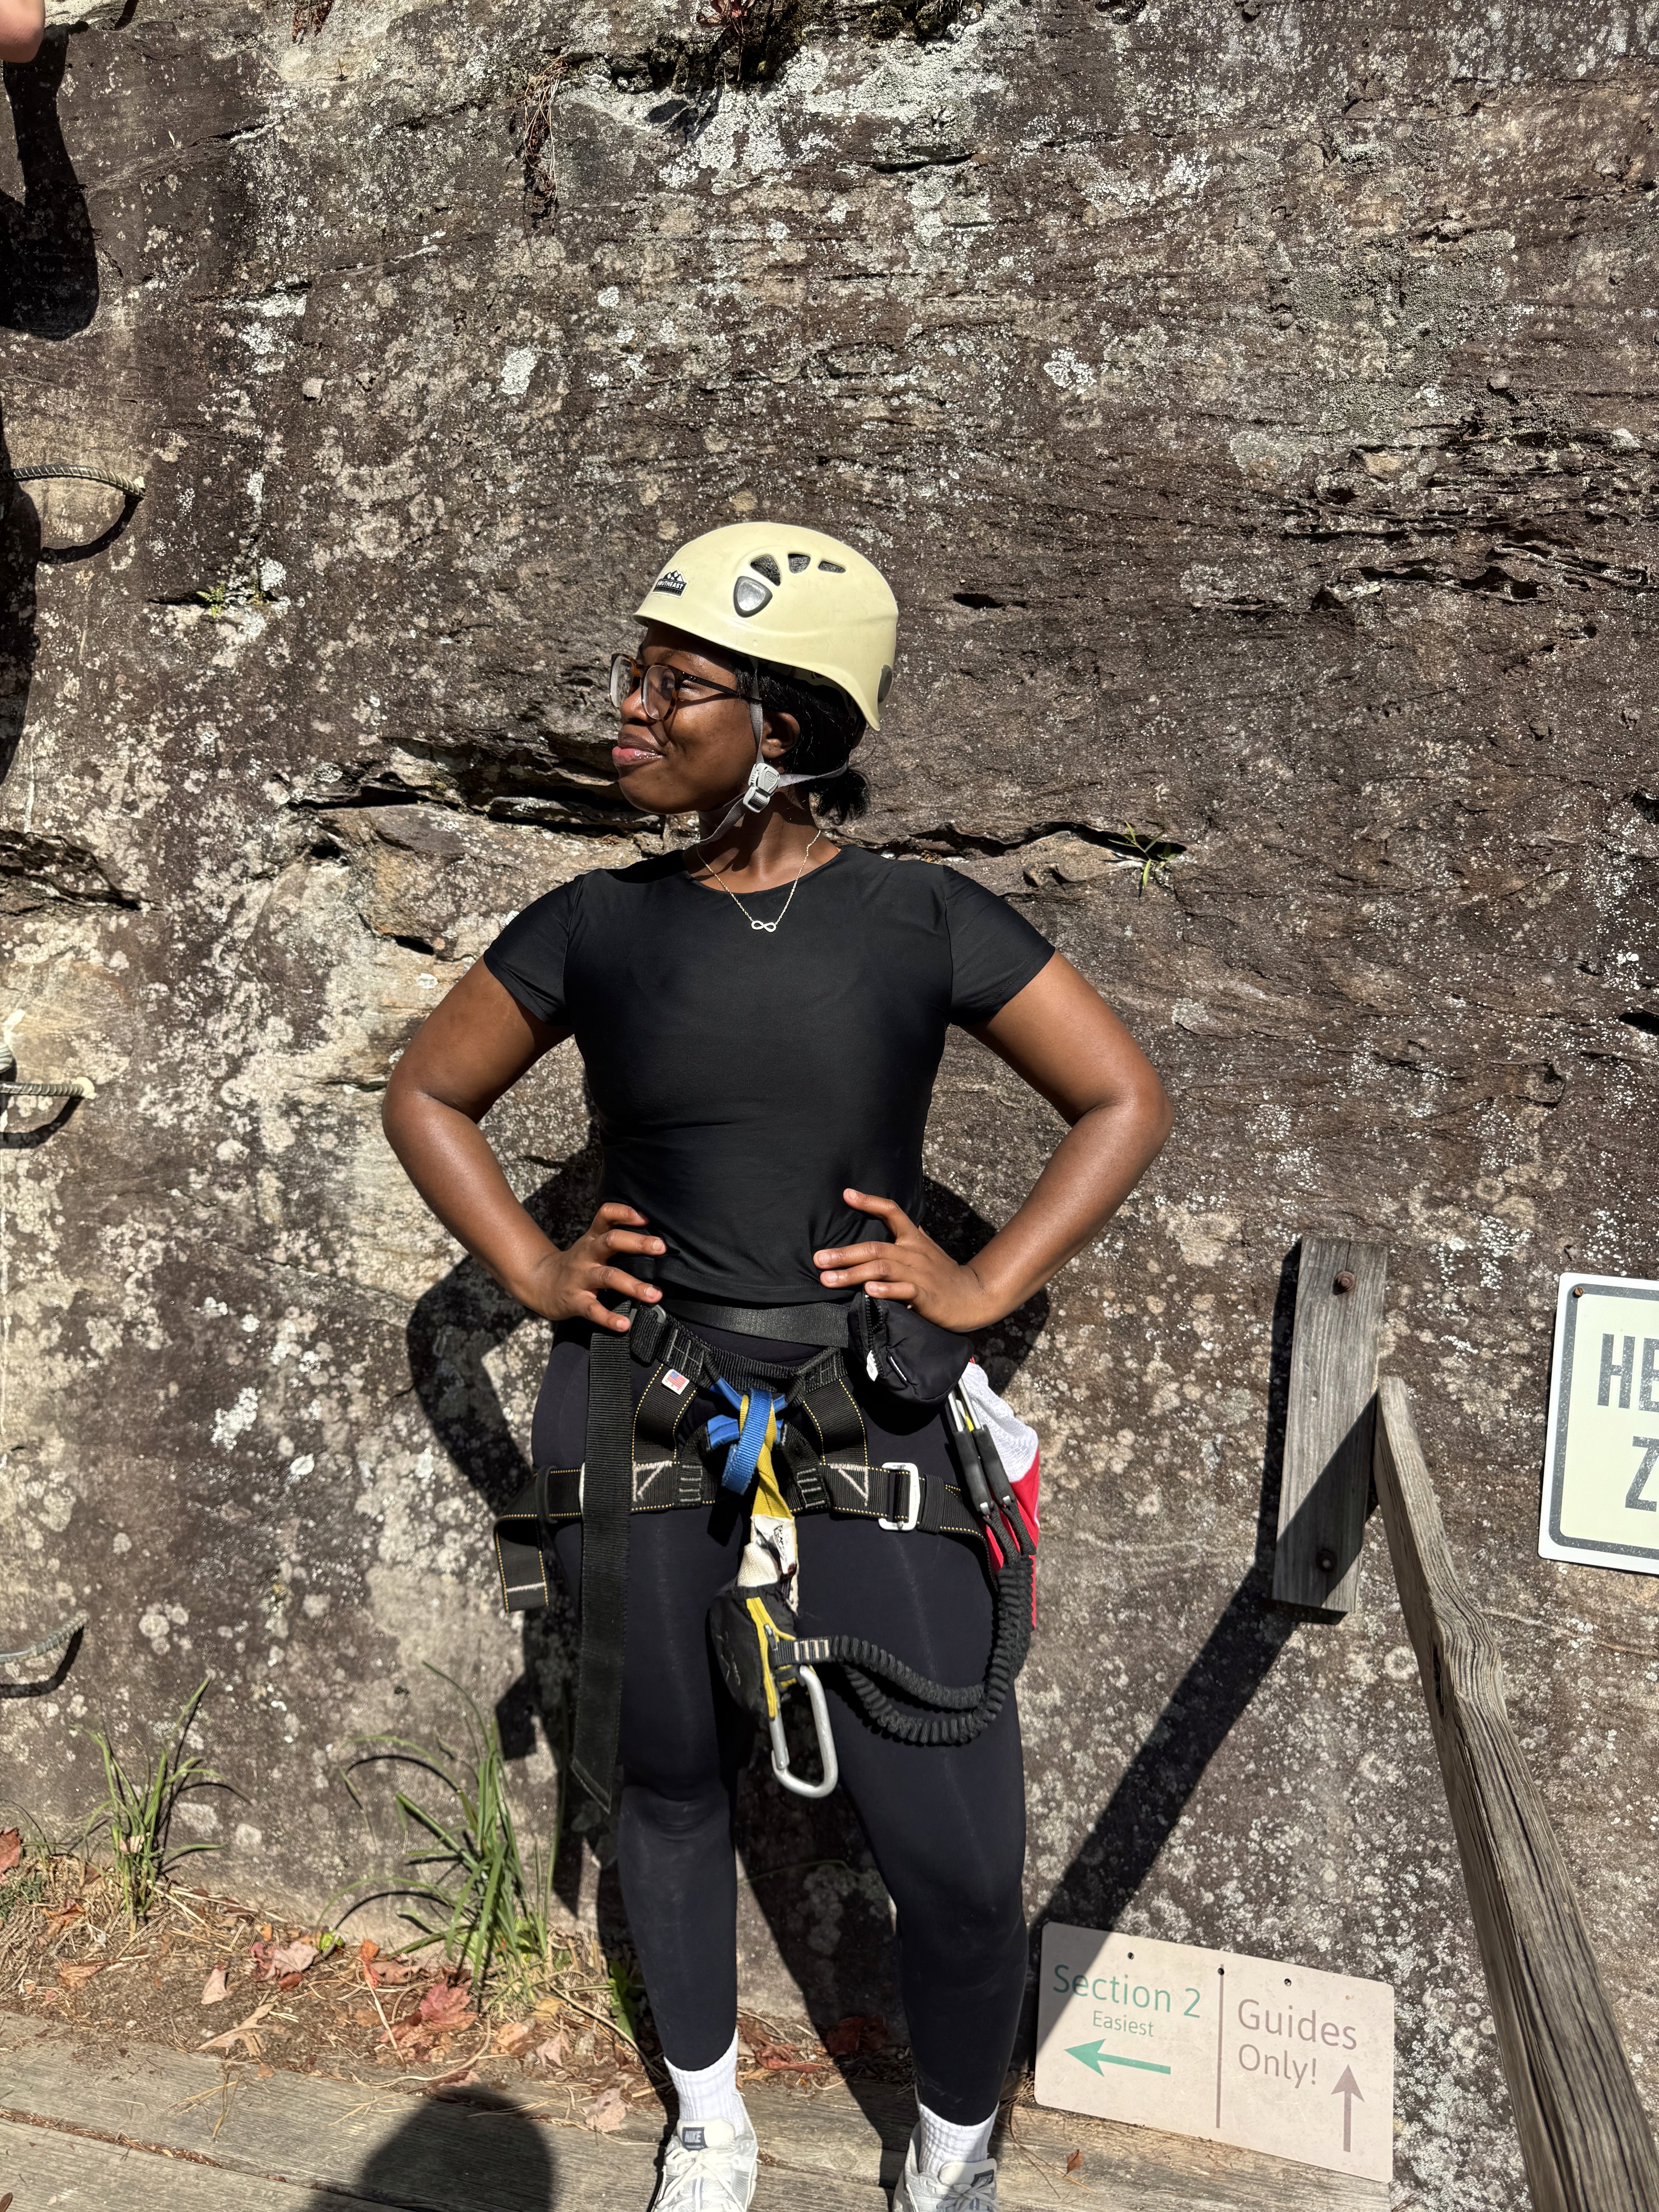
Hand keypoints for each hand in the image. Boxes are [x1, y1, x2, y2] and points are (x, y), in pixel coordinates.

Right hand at [517, 1203, 663, 1332]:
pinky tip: (623, 1325)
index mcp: (592, 1239)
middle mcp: (587, 1254)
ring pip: (608, 1277)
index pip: (605, 1216)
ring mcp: (580, 1277)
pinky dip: (609, 1318)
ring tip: (654, 1294)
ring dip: (633, 1285)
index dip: (624, 1213)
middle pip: (611, 1241)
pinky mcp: (574, 1300)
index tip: (646, 1218)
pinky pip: (593, 1309)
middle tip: (661, 1247)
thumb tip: (654, 1240)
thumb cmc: (576, 1264)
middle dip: (637, 1243)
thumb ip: (614, 1238)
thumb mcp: (590, 1244)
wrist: (539, 1283)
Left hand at [813, 1189, 995, 1332]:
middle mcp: (914, 1252)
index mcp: (913, 1238)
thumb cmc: (942, 1274)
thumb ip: (905, 1236)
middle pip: (875, 1247)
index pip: (892, 1211)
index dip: (869, 1201)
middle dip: (844, 1253)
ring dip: (853, 1273)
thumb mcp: (925, 1249)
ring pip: (882, 1269)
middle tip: (818, 1259)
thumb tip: (882, 1222)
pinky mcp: (925, 1296)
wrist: (973, 1297)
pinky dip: (885, 1291)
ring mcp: (919, 1274)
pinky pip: (903, 1291)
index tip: (846, 1194)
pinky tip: (868, 1292)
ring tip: (829, 1279)